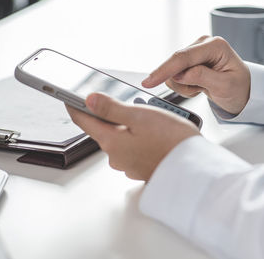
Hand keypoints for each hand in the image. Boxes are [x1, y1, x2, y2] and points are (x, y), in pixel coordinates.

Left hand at [66, 93, 199, 180]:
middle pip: (103, 129)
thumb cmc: (171, 141)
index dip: (74, 105)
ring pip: (120, 138)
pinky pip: (133, 147)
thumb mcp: (139, 116)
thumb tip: (89, 100)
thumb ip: (111, 108)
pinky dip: (139, 137)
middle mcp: (116, 157)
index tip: (67, 95)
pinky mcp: (141, 168)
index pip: (83, 121)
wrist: (195, 168)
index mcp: (111, 141)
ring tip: (151, 117)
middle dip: (111, 114)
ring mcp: (128, 164)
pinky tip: (155, 132)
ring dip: (128, 126)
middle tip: (129, 103)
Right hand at [142, 35, 250, 114]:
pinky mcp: (189, 61)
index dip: (164, 70)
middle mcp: (202, 44)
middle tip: (197, 91)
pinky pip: (175, 76)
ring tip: (202, 88)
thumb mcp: (225, 86)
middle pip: (175, 63)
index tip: (149, 82)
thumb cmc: (239, 88)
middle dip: (182, 83)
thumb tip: (180, 74)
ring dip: (185, 86)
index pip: (183, 57)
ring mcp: (194, 52)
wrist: (242, 92)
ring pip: (173, 72)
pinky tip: (198, 86)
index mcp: (214, 45)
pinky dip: (185, 86)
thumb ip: (202, 77)